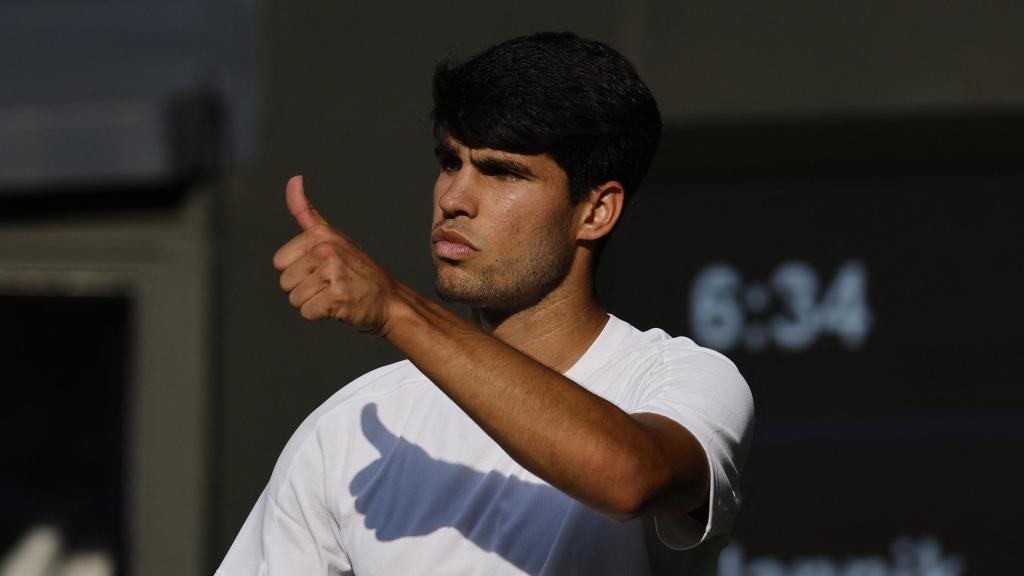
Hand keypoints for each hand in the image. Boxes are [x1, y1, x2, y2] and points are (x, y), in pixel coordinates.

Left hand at [272, 175, 396, 333]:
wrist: (389, 300)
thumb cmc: (357, 270)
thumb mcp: (332, 236)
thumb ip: (306, 211)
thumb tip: (294, 179)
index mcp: (321, 234)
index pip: (279, 262)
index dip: (296, 271)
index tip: (320, 269)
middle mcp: (326, 250)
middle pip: (285, 282)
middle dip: (304, 289)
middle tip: (330, 284)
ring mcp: (333, 274)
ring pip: (295, 299)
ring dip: (313, 303)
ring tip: (335, 294)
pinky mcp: (337, 297)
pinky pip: (307, 312)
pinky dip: (321, 315)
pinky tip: (339, 306)